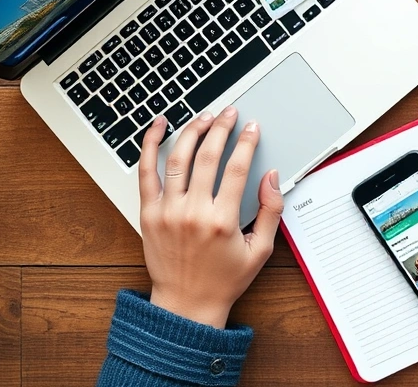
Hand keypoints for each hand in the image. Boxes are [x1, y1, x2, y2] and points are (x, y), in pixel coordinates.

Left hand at [137, 106, 284, 328]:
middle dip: (222, 128)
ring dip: (192, 131)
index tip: (252, 128)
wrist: (186, 304)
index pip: (237, 168)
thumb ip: (271, 210)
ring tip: (204, 117)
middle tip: (230, 113)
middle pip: (207, 156)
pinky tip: (159, 126)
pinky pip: (146, 172)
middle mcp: (193, 213)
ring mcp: (167, 212)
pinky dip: (150, 145)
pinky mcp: (148, 214)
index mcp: (222, 221)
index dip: (247, 142)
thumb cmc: (224, 279)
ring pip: (178, 158)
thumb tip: (272, 177)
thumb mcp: (261, 249)